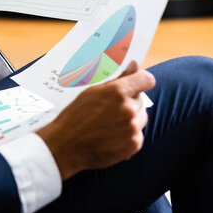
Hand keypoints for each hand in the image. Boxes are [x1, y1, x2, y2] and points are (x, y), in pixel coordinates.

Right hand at [36, 61, 154, 179]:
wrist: (66, 147)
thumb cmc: (75, 117)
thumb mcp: (92, 92)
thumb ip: (117, 79)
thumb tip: (134, 65)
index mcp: (117, 92)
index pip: (146, 80)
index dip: (141, 80)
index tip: (136, 84)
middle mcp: (128, 109)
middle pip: (140, 100)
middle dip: (129, 102)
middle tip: (109, 110)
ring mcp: (132, 128)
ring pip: (141, 117)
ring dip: (130, 119)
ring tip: (109, 124)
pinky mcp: (134, 144)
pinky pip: (138, 134)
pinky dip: (128, 135)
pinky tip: (111, 136)